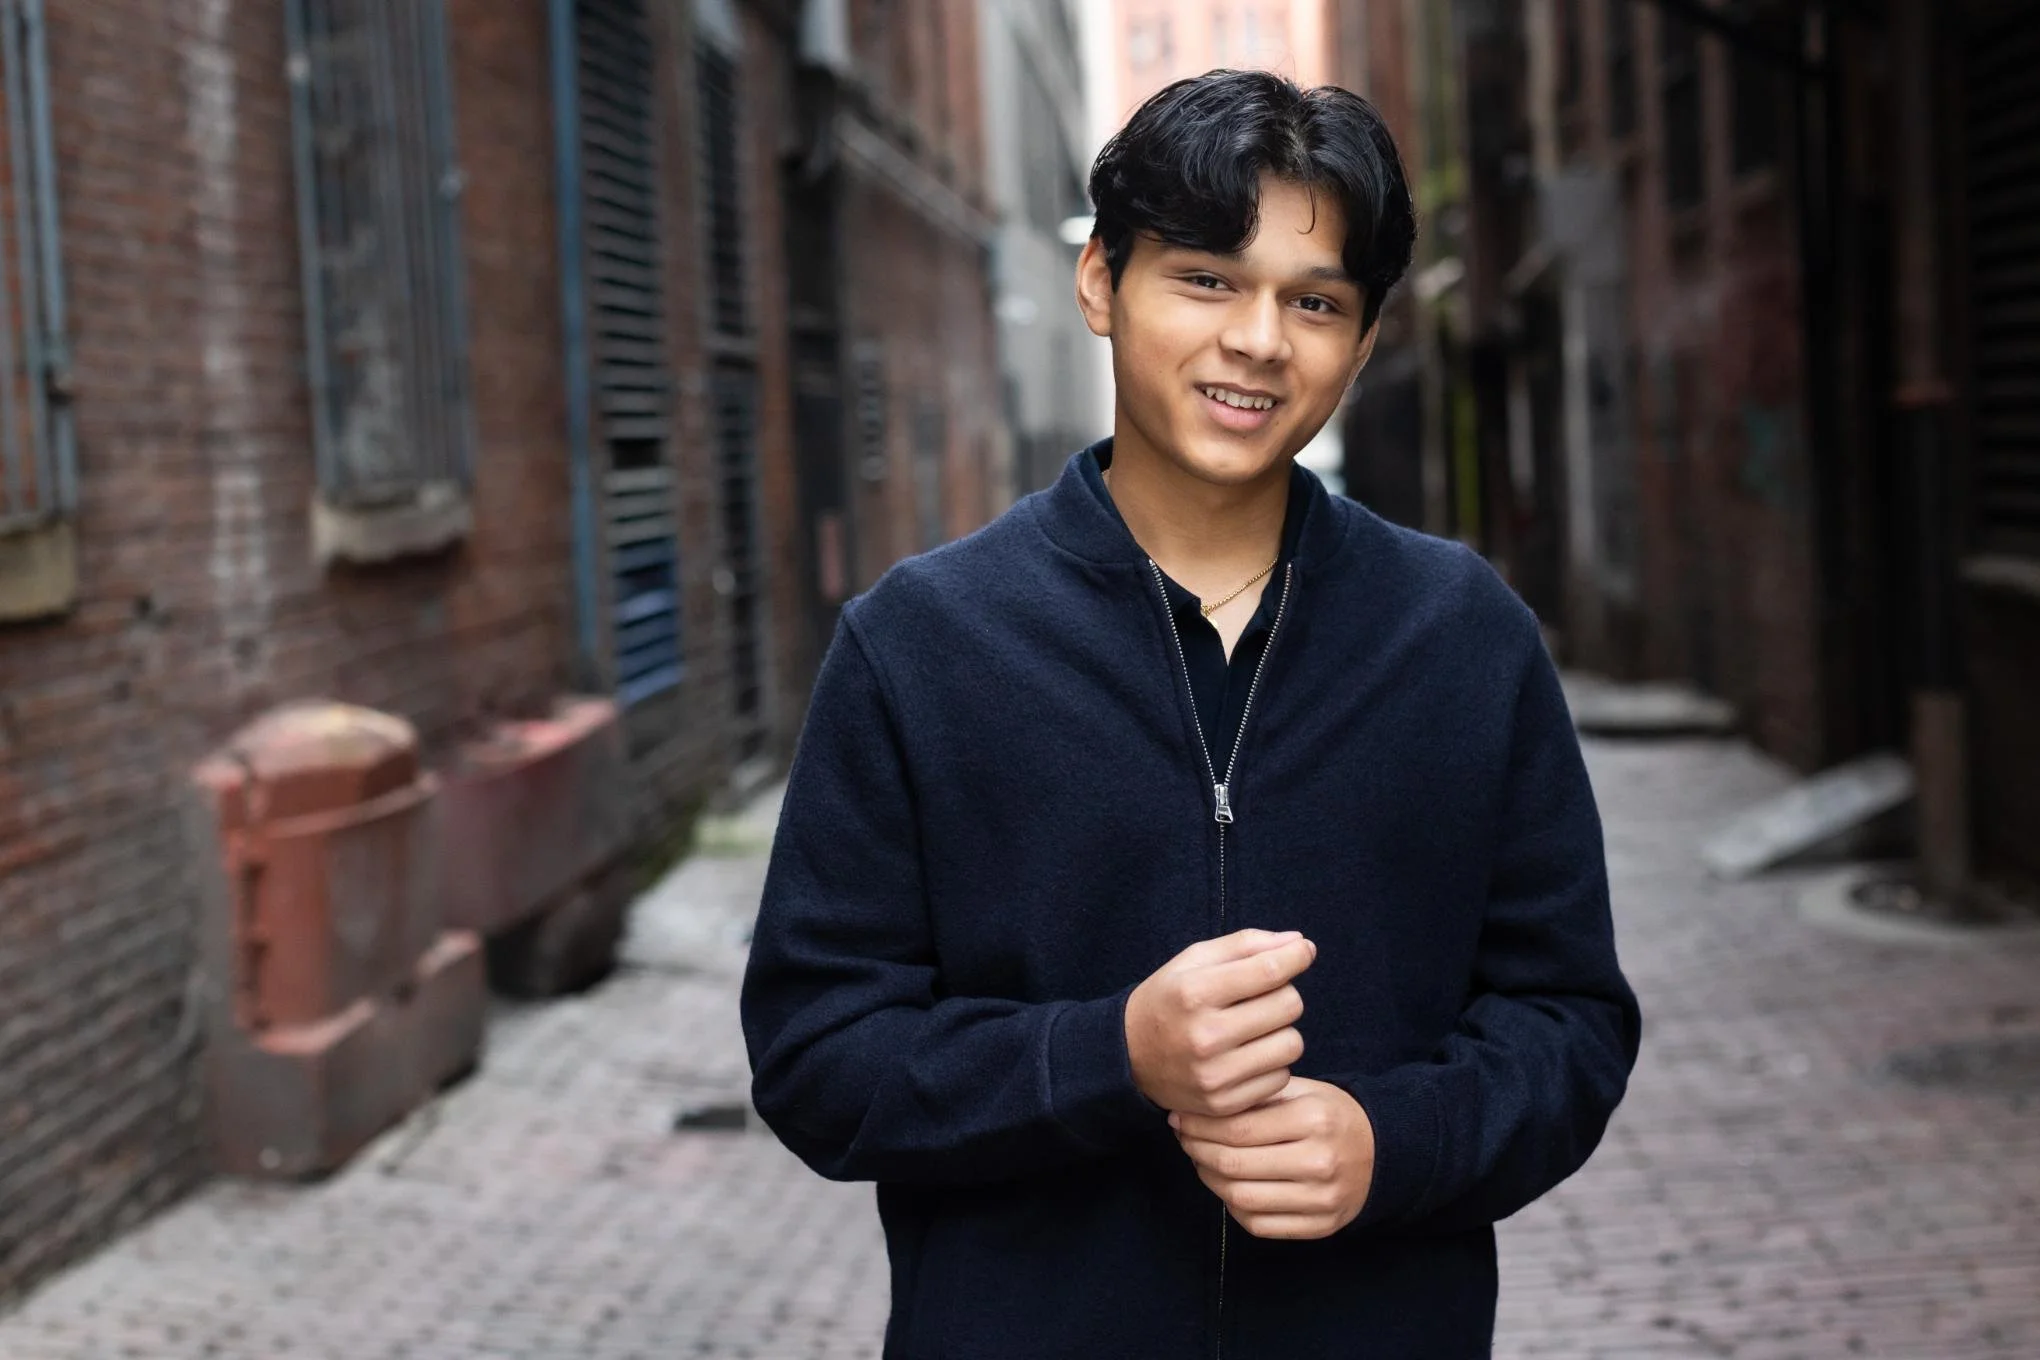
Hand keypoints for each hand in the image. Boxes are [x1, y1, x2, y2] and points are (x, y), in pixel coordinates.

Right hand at [1124, 929, 1313, 1117]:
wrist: (1128, 1056)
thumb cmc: (1169, 1000)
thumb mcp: (1193, 960)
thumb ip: (1245, 945)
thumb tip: (1300, 943)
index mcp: (1195, 992)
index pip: (1269, 971)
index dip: (1296, 956)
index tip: (1302, 952)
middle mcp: (1205, 1036)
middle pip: (1289, 1006)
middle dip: (1283, 994)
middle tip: (1263, 997)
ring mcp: (1215, 1075)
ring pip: (1292, 1044)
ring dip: (1282, 1031)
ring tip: (1257, 1029)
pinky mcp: (1224, 1103)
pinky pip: (1281, 1078)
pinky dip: (1272, 1064)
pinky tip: (1248, 1056)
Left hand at [1171, 1076, 1376, 1239]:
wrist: (1381, 1151)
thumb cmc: (1330, 1115)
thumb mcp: (1302, 1091)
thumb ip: (1256, 1097)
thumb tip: (1198, 1107)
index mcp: (1313, 1119)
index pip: (1238, 1129)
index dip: (1199, 1126)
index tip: (1179, 1117)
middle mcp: (1319, 1161)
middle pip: (1235, 1165)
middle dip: (1197, 1151)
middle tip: (1182, 1137)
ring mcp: (1322, 1199)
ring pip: (1242, 1199)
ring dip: (1210, 1180)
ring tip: (1200, 1160)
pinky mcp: (1321, 1226)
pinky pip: (1260, 1225)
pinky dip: (1233, 1207)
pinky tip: (1226, 1186)